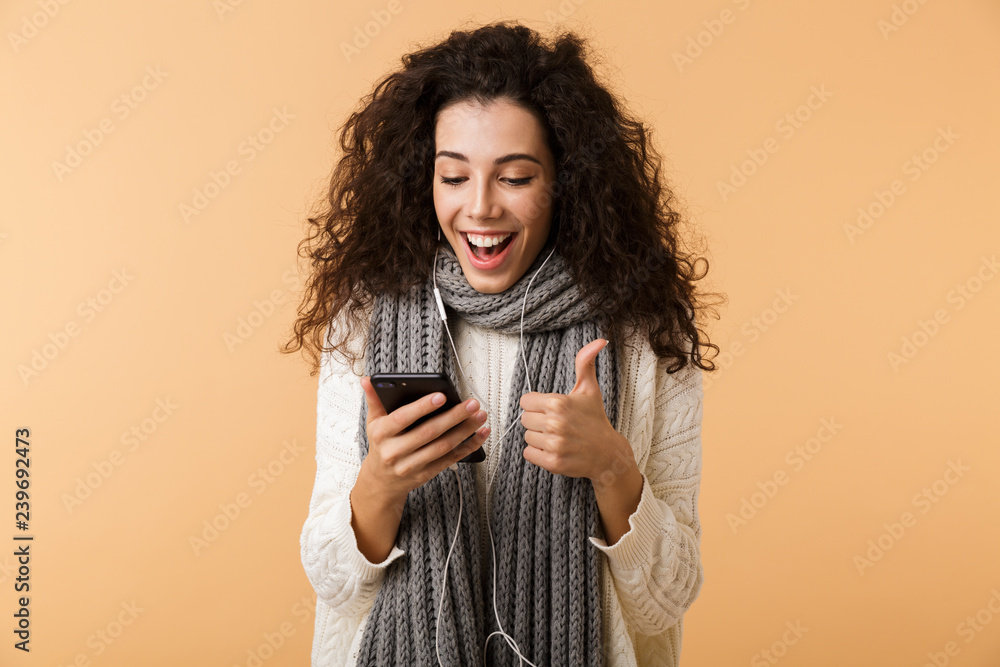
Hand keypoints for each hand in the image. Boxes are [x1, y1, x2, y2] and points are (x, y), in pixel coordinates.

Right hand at [358, 376, 489, 500]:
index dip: (422, 407)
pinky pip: (451, 459)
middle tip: (472, 403)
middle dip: (453, 417)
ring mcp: (411, 466)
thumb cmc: (381, 444)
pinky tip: (481, 434)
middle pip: (428, 433)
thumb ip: (374, 400)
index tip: (442, 395)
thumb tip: (368, 379)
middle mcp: (395, 452)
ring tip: (480, 415)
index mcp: (381, 434)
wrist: (381, 482)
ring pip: (443, 447)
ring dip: (465, 431)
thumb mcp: (373, 422)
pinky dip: (468, 446)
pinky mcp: (426, 474)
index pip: (402, 418)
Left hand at [518, 339, 637, 487]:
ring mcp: (554, 444)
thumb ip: (585, 363)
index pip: (525, 401)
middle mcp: (555, 423)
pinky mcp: (553, 462)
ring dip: (538, 438)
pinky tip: (554, 449)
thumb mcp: (589, 389)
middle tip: (556, 424)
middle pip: (524, 419)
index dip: (537, 405)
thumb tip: (599, 340)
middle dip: (537, 421)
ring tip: (557, 437)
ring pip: (526, 437)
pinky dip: (538, 453)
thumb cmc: (594, 419)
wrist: (607, 454)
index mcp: (558, 403)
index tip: (551, 410)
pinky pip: (529, 454)